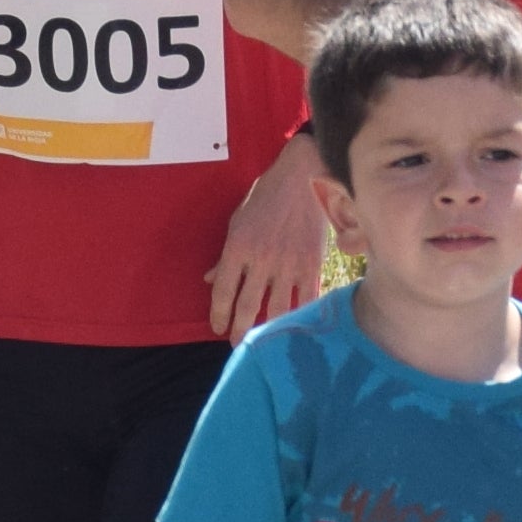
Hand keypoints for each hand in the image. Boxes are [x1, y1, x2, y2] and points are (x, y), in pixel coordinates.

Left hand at [205, 154, 335, 339]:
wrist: (304, 178)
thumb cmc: (266, 196)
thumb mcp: (238, 221)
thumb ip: (225, 255)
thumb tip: (209, 279)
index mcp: (238, 247)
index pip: (222, 290)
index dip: (218, 313)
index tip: (217, 327)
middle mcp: (261, 260)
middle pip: (247, 305)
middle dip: (239, 329)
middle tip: (236, 344)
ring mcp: (288, 264)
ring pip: (276, 308)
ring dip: (267, 328)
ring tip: (263, 341)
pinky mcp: (311, 264)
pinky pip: (305, 298)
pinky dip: (300, 314)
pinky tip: (295, 326)